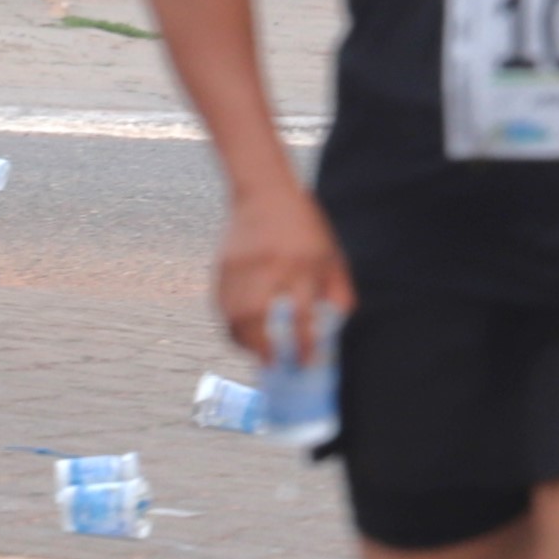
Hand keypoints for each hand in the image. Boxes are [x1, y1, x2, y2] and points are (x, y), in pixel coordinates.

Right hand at [212, 181, 352, 371]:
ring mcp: (241, 267)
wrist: (264, 193)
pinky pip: (220, 305)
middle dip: (264, 347)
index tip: (308, 363)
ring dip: (244, 341)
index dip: (305, 343)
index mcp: (303, 264)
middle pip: (258, 316)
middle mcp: (270, 266)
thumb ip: (338, 292)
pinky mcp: (222, 266)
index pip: (303, 313)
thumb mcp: (332, 255)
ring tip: (258, 354)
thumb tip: (337, 329)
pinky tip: (241, 334)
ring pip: (234, 314)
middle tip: (274, 365)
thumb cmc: (305, 228)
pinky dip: (229, 324)